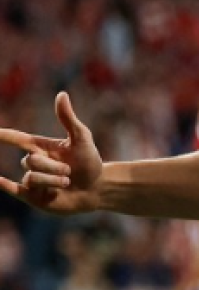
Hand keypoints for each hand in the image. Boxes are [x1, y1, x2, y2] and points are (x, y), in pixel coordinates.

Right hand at [0, 93, 102, 214]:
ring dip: (51, 180)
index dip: (3, 135)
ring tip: (67, 182)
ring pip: (31, 177)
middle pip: (30, 161)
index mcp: (42, 147)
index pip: (17, 139)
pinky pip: (15, 190)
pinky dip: (4, 185)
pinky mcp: (34, 196)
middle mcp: (35, 163)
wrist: (98, 188)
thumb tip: (61, 94)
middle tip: (70, 171)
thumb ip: (68, 118)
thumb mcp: (81, 138)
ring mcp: (33, 180)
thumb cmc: (90, 161)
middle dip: (52, 167)